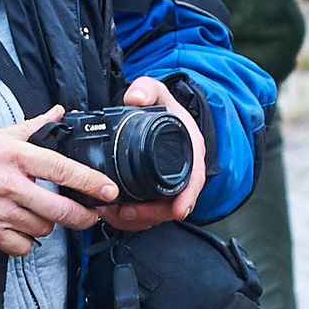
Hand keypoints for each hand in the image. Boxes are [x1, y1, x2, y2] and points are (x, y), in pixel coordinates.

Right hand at [0, 107, 118, 254]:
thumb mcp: (2, 136)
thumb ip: (34, 126)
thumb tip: (59, 111)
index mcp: (16, 157)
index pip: (62, 169)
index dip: (90, 182)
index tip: (108, 190)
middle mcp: (11, 185)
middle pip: (59, 209)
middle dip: (82, 216)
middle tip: (90, 215)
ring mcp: (0, 211)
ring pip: (43, 228)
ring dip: (48, 224)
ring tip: (40, 213)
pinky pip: (24, 246)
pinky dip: (27, 241)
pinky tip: (22, 228)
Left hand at [99, 78, 207, 232]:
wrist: (165, 117)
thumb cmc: (166, 109)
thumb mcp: (158, 93)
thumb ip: (147, 89)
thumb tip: (134, 97)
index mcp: (191, 151)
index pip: (194, 179)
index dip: (187, 196)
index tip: (178, 210)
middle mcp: (184, 172)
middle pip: (174, 203)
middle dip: (152, 214)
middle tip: (126, 213)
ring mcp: (170, 184)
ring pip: (158, 212)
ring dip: (137, 219)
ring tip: (114, 215)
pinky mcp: (156, 192)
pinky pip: (147, 212)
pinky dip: (131, 217)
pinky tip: (114, 214)